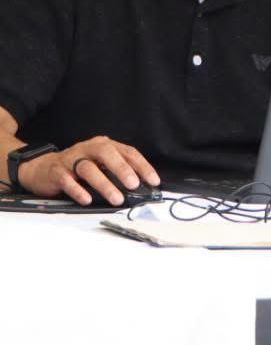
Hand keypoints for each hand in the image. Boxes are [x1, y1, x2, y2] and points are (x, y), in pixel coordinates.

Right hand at [16, 136, 159, 205]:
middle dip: (123, 169)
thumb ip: (117, 172)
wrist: (43, 169)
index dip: (142, 166)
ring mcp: (71, 159)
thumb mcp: (100, 164)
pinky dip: (78, 190)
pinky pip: (68, 180)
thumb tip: (140, 188)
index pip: (127, 152)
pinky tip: (87, 199)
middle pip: (107, 154)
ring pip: (89, 169)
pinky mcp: (57, 172)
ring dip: (104, 184)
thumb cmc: (78, 167)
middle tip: (134, 185)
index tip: (153, 180)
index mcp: (104, 145)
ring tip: (116, 198)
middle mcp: (88, 149)